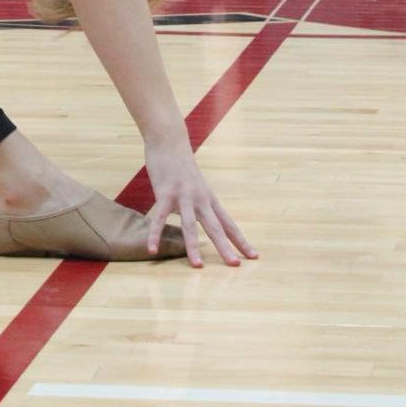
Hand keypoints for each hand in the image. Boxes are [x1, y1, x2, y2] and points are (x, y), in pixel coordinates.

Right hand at [144, 137, 255, 266]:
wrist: (169, 139)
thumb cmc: (181, 164)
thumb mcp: (196, 185)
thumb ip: (198, 203)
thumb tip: (198, 219)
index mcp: (209, 199)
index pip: (228, 224)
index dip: (241, 241)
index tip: (254, 257)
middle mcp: (200, 199)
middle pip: (215, 227)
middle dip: (225, 247)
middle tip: (235, 266)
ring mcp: (183, 196)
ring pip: (189, 225)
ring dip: (193, 247)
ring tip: (197, 267)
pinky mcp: (165, 192)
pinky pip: (160, 217)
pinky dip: (155, 234)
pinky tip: (152, 249)